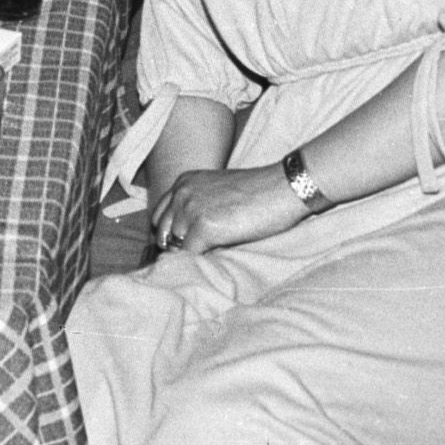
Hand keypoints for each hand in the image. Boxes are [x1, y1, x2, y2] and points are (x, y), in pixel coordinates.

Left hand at [154, 162, 308, 255]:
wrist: (283, 188)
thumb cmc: (260, 193)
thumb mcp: (219, 191)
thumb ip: (199, 206)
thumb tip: (187, 238)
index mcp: (184, 182)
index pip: (160, 216)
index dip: (171, 234)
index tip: (184, 246)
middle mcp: (182, 193)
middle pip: (163, 233)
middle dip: (177, 247)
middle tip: (198, 257)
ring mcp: (191, 209)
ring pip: (176, 246)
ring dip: (191, 255)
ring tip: (210, 258)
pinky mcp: (204, 227)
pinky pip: (190, 255)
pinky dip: (200, 262)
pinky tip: (216, 260)